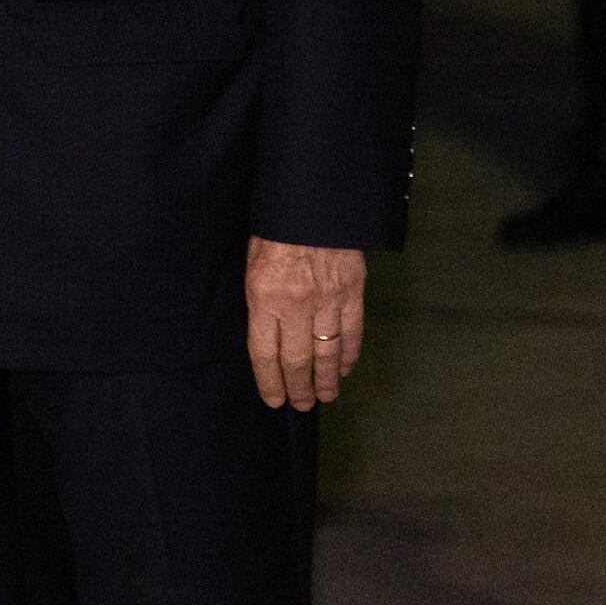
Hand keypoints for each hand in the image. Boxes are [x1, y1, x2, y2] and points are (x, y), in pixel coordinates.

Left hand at [246, 238, 364, 409]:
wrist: (314, 199)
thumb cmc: (276, 227)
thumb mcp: (253, 260)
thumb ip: (259, 299)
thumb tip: (268, 333)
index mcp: (264, 297)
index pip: (265, 354)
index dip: (270, 382)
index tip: (274, 400)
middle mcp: (295, 305)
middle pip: (297, 360)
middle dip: (299, 388)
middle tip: (302, 405)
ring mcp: (327, 299)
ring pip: (327, 352)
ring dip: (327, 379)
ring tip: (326, 397)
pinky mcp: (352, 291)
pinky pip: (352, 332)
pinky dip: (349, 354)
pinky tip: (345, 369)